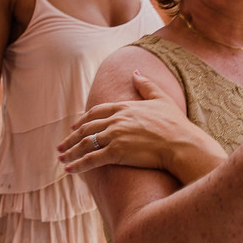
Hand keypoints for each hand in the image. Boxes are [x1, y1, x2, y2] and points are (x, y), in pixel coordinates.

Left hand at [58, 72, 219, 179]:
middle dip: (71, 138)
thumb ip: (145, 84)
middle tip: (61, 146)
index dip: (82, 120)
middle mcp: (115, 120)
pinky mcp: (116, 153)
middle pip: (86, 129)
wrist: (181, 143)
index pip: (96, 112)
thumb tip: (135, 72)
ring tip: (62, 159)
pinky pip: (91, 160)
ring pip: (85, 144)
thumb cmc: (175, 123)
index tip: (73, 127)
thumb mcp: (160, 98)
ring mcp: (114, 136)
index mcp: (123, 107)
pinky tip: (70, 170)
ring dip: (71, 152)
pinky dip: (78, 165)